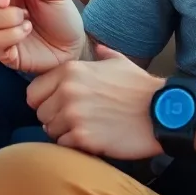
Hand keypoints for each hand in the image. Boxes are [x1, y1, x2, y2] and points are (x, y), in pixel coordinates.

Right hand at [0, 0, 86, 74]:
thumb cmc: (63, 14)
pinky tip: (25, 35)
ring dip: (9, 25)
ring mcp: (1, 34)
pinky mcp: (6, 53)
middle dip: (3, 13)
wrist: (75, 43)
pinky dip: (10, 38)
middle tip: (25, 14)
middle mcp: (0, 13)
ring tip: (29, 26)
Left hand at [27, 44, 164, 159]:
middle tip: (75, 121)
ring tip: (86, 130)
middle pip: (40, 113)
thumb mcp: (119, 62)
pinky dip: (75, 146)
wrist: (162, 112)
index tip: (58, 106)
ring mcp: (73, 115)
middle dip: (54, 119)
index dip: (44, 101)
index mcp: (70, 71)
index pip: (33, 92)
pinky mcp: (83, 138)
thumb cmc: (141, 88)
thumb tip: (98, 48)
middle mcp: (67, 91)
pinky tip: (93, 140)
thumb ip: (102, 54)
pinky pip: (64, 145)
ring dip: (64, 133)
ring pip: (50, 131)